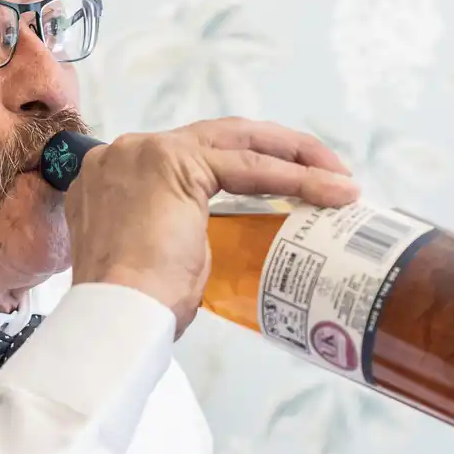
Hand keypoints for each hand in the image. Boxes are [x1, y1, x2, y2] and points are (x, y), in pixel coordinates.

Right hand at [64, 118, 357, 332]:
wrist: (116, 315)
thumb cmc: (137, 306)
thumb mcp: (161, 259)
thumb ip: (181, 231)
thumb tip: (210, 236)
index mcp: (118, 179)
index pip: (195, 158)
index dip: (243, 167)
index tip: (281, 186)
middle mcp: (128, 155)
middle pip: (220, 138)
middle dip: (280, 151)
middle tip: (324, 174)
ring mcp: (148, 153)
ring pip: (240, 144)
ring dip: (296, 158)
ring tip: (337, 179)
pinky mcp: (175, 163)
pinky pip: (251, 167)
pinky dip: (296, 178)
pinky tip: (330, 189)